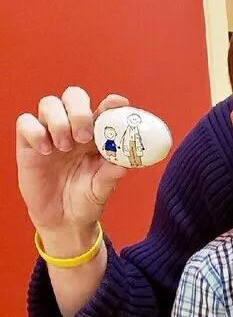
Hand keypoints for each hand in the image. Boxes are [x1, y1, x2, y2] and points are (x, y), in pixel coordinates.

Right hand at [16, 87, 128, 250]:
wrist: (64, 220)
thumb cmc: (87, 199)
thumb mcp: (103, 188)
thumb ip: (111, 174)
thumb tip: (123, 164)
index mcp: (98, 136)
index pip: (104, 108)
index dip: (111, 102)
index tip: (118, 103)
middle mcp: (74, 129)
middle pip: (74, 96)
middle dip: (79, 110)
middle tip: (84, 137)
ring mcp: (51, 134)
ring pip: (49, 104)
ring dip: (58, 121)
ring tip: (65, 147)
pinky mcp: (29, 144)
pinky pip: (25, 122)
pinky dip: (35, 131)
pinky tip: (46, 150)